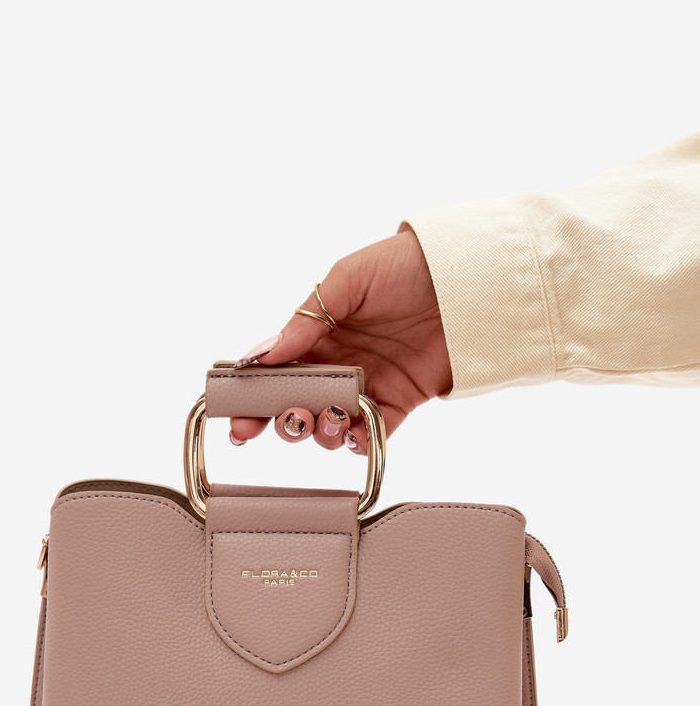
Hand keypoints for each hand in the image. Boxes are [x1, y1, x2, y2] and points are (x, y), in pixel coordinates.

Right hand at [230, 230, 451, 453]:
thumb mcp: (347, 280)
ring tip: (329, 418)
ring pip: (331, 424)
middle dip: (284, 421)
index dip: (254, 398)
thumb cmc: (404, 265)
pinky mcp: (400, 402)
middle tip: (287, 420)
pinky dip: (360, 440)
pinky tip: (355, 433)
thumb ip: (305, 321)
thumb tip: (264, 355)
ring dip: (322, 430)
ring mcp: (368, 385)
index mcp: (318, 335)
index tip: (237, 421)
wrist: (467, 275)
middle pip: (298, 405)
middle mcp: (339, 364)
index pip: (277, 372)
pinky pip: (373, 433)